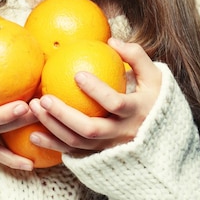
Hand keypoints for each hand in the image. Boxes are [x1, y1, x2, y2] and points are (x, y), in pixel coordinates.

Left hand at [28, 38, 161, 156]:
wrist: (166, 143)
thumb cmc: (157, 101)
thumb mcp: (156, 78)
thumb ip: (137, 57)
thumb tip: (112, 41)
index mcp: (138, 112)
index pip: (116, 103)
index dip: (97, 91)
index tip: (77, 74)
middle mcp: (123, 134)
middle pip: (91, 129)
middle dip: (64, 114)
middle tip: (44, 97)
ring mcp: (111, 148)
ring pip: (78, 142)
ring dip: (53, 128)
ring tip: (34, 108)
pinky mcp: (100, 158)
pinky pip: (74, 153)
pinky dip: (53, 145)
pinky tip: (33, 134)